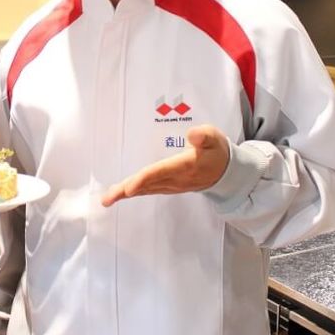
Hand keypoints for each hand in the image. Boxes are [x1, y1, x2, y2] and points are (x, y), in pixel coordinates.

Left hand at [101, 125, 230, 206]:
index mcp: (184, 166)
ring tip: (108, 198)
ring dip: (126, 193)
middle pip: (147, 185)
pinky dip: (135, 191)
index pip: (159, 173)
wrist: (226, 173)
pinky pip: (150, 190)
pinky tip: (123, 192)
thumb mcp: (215, 139)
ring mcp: (172, 185)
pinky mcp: (170, 186)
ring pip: (146, 189)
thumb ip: (204, 136)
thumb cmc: (217, 152)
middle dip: (126, 191)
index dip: (142, 179)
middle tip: (107, 199)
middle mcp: (176, 179)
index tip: (128, 188)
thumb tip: (192, 134)